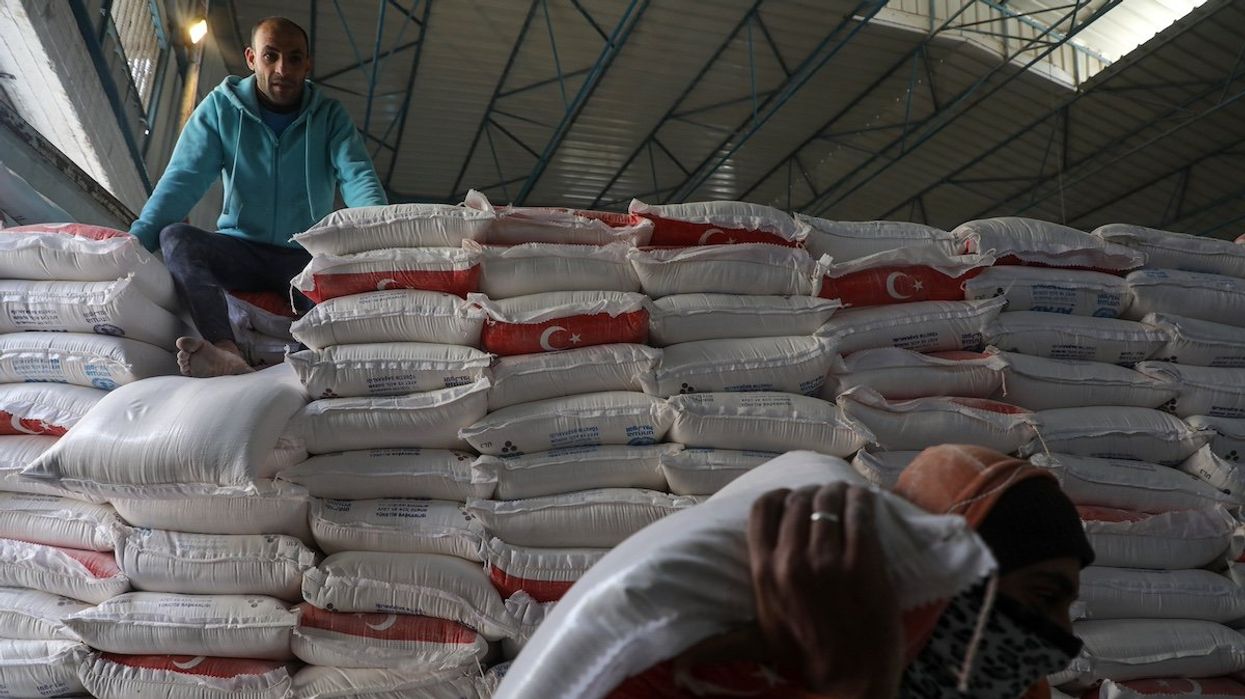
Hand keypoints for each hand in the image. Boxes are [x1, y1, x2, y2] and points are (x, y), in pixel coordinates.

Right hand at [748, 483, 902, 698]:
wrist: (853, 681)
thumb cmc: (807, 657)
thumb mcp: (763, 628)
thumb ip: (746, 602)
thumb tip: (726, 594)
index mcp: (764, 573)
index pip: (762, 509)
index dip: (779, 496)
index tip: (791, 498)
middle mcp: (791, 561)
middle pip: (798, 501)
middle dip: (812, 493)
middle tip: (824, 497)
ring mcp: (829, 560)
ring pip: (828, 502)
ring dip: (838, 492)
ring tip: (845, 495)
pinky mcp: (863, 563)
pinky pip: (860, 515)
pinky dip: (861, 501)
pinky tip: (864, 500)